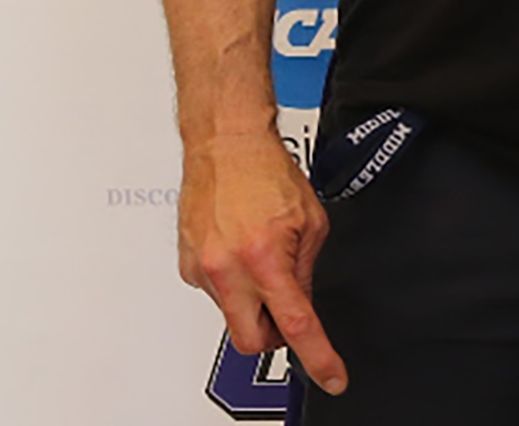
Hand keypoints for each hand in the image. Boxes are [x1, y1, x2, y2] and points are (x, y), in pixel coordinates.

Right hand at [177, 131, 347, 394]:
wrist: (226, 142)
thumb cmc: (266, 170)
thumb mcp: (310, 221)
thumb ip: (307, 269)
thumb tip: (303, 304)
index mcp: (266, 257)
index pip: (296, 324)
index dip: (318, 357)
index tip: (331, 376)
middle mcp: (229, 268)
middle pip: (251, 341)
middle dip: (273, 338)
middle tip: (287, 312)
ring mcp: (204, 269)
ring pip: (232, 315)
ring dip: (252, 301)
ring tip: (261, 255)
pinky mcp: (187, 265)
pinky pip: (215, 293)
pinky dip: (233, 283)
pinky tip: (240, 249)